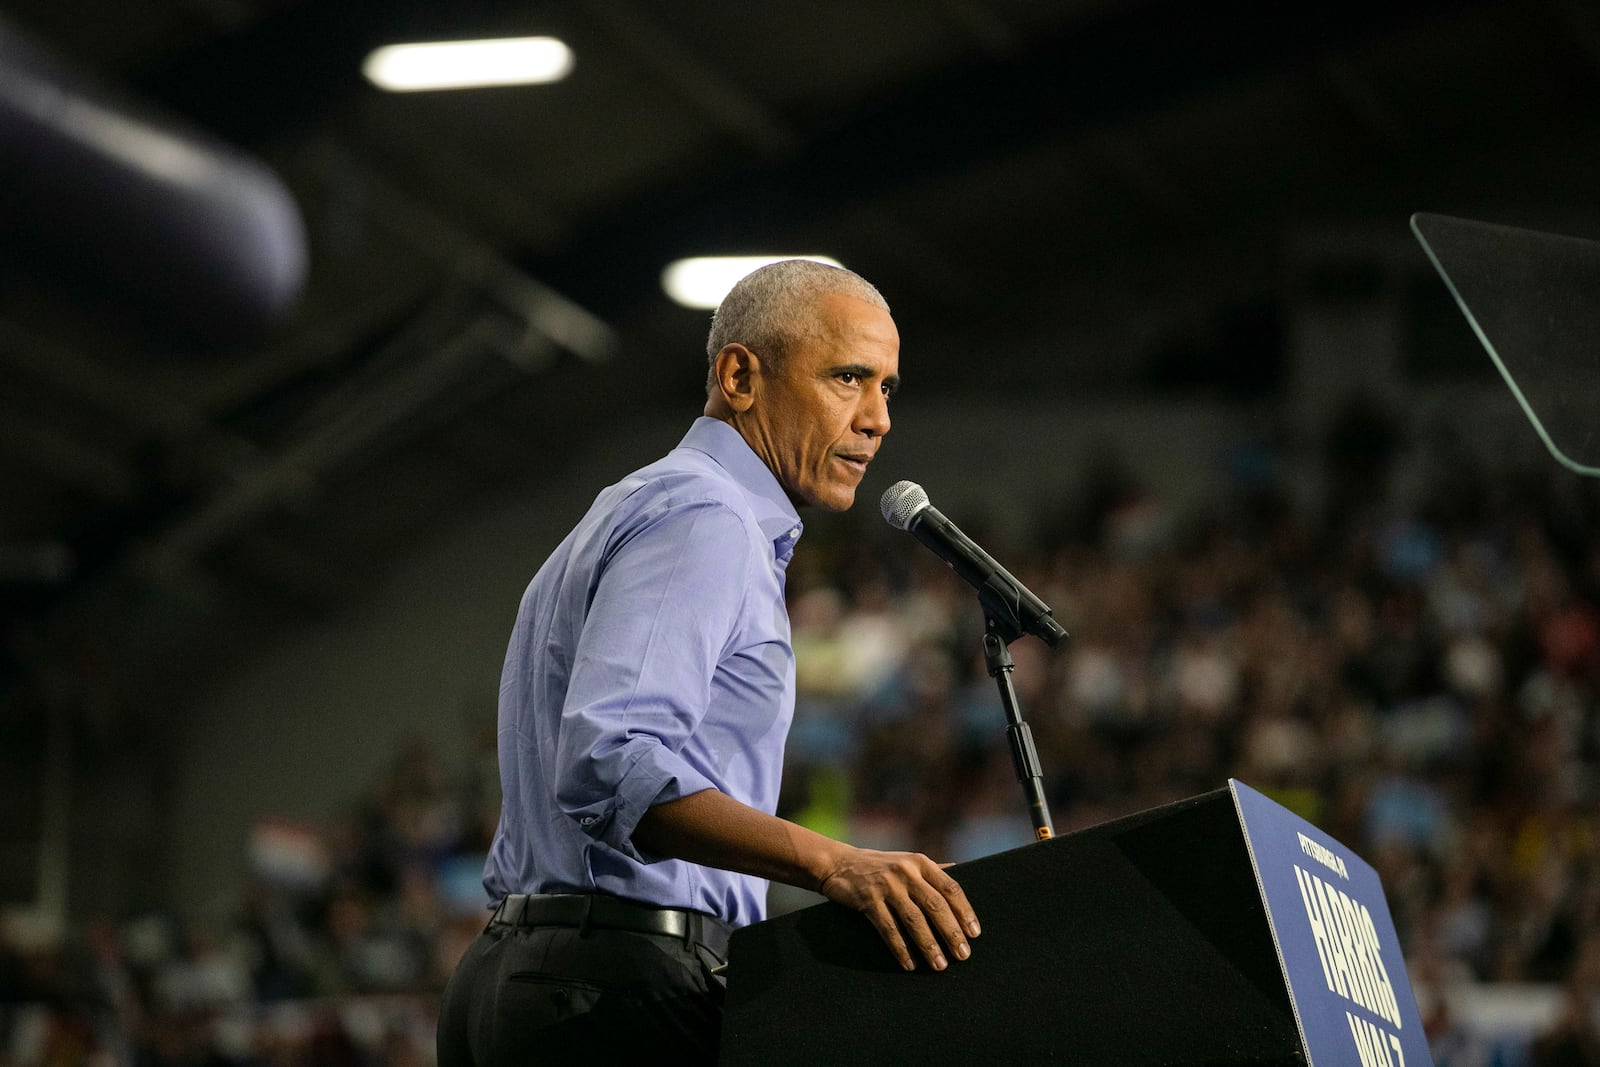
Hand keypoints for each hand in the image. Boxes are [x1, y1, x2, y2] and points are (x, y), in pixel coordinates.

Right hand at [816, 848, 980, 971]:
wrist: (839, 863)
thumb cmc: (880, 866)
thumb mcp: (907, 861)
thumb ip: (932, 869)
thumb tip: (961, 870)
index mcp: (921, 863)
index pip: (950, 888)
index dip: (964, 911)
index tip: (974, 934)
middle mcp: (906, 872)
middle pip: (935, 906)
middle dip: (951, 933)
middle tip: (962, 955)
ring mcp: (887, 886)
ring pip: (914, 920)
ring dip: (929, 945)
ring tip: (939, 965)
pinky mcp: (868, 900)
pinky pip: (888, 929)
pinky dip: (900, 948)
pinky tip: (909, 964)